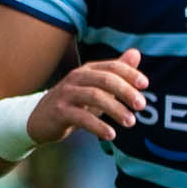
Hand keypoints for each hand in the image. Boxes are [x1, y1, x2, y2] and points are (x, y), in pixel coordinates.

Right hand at [27, 49, 146, 143]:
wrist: (41, 119)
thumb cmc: (75, 102)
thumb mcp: (96, 87)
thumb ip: (116, 72)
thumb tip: (136, 52)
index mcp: (88, 70)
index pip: (112, 66)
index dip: (129, 73)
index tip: (145, 85)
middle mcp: (76, 78)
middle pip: (105, 79)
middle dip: (126, 91)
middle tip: (141, 105)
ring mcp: (66, 94)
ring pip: (95, 96)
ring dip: (115, 109)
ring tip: (131, 122)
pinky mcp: (59, 112)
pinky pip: (81, 117)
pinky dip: (98, 126)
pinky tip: (111, 134)